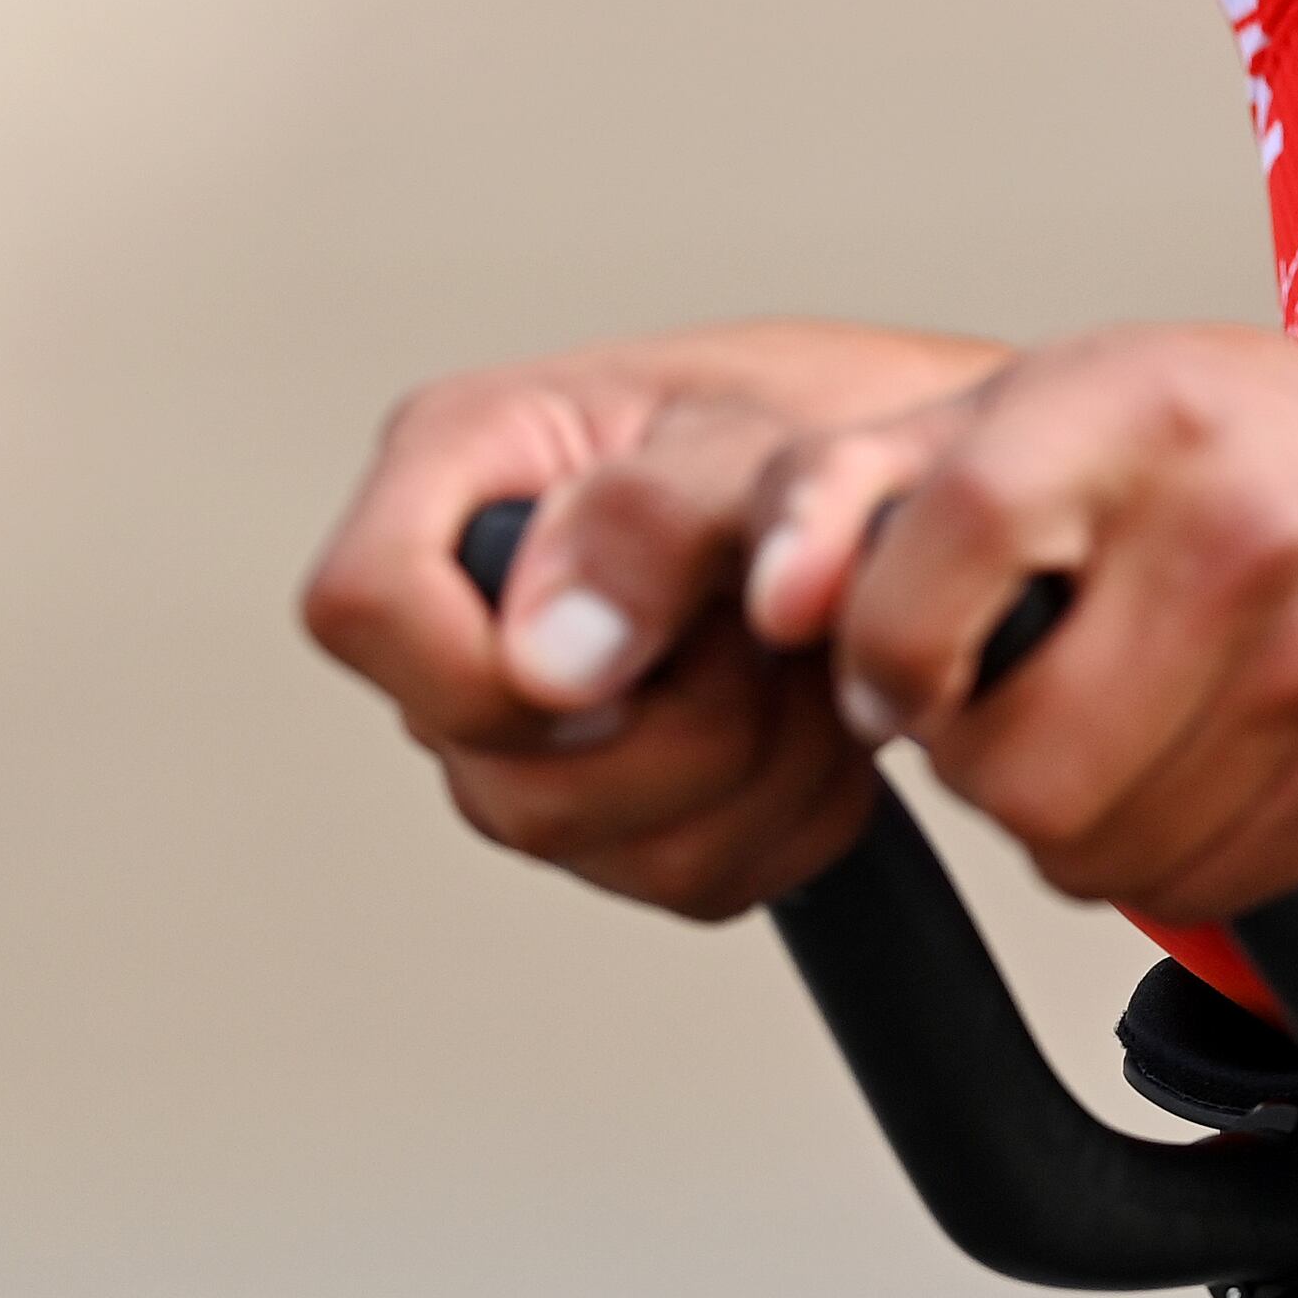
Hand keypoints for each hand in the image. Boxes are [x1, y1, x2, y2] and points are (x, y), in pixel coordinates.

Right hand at [299, 322, 1000, 918]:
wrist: (934, 498)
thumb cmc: (837, 420)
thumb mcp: (762, 431)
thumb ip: (652, 519)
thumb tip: (544, 662)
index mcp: (463, 462)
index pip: (364, 606)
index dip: (481, 665)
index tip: (627, 652)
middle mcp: (469, 604)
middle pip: (496, 775)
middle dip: (681, 727)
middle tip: (773, 629)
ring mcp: (527, 722)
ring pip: (595, 846)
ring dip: (753, 768)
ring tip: (807, 662)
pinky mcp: (611, 804)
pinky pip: (685, 876)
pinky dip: (788, 814)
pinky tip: (816, 720)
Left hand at [738, 328, 1297, 922]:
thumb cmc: (1212, 454)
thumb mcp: (1020, 412)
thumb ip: (849, 489)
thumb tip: (769, 604)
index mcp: (1141, 408)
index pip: (959, 540)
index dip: (891, 643)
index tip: (896, 672)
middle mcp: (1252, 522)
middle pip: (1016, 765)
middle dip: (982, 756)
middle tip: (1025, 688)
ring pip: (1094, 852)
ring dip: (1069, 815)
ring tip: (1113, 713)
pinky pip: (1191, 890)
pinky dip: (1164, 850)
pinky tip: (1192, 752)